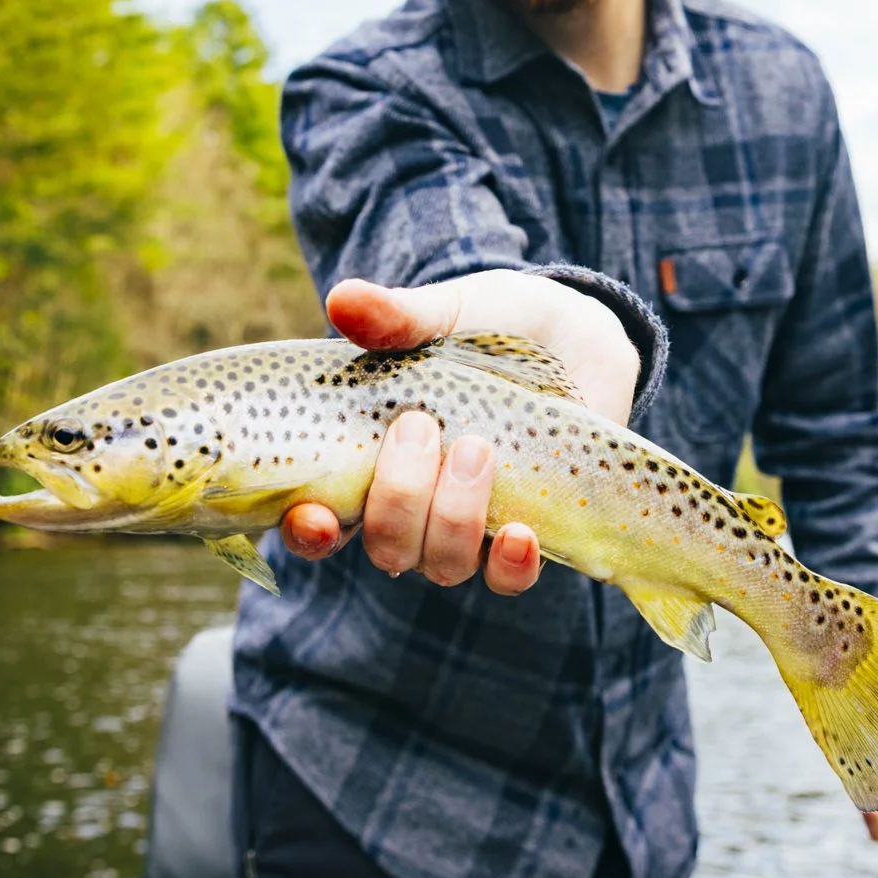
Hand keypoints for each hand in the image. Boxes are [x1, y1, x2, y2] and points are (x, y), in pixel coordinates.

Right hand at [279, 269, 641, 592]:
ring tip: (476, 447)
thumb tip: (343, 299)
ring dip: (452, 516)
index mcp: (370, 461)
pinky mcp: (526, 532)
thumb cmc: (489, 327)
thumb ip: (395, 317)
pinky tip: (520, 534)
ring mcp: (469, 526)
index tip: (314, 515)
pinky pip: (509, 579)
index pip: (317, 522)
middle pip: (386, 546)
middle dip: (397, 496)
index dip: (306, 531)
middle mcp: (413, 507)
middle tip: (419, 426)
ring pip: (443, 564)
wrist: (571, 335)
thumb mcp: (443, 314)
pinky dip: (511, 565)